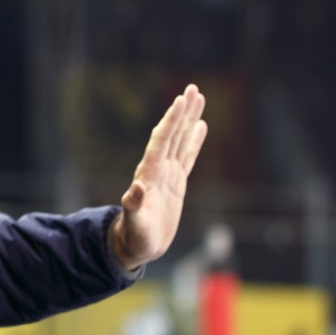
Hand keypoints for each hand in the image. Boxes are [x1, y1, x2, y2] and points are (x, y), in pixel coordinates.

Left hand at [112, 84, 207, 269]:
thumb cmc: (134, 236)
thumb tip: (137, 189)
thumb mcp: (135, 223)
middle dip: (182, 112)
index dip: (171, 122)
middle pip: (172, 134)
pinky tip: (201, 126)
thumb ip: (134, 206)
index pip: (162, 141)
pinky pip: (187, 156)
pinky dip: (194, 141)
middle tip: (193, 89)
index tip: (180, 101)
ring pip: (181, 140)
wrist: (135, 245)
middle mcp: (157, 168)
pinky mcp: (176, 182)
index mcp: (149, 173)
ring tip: (198, 98)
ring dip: (189, 120)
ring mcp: (167, 174)